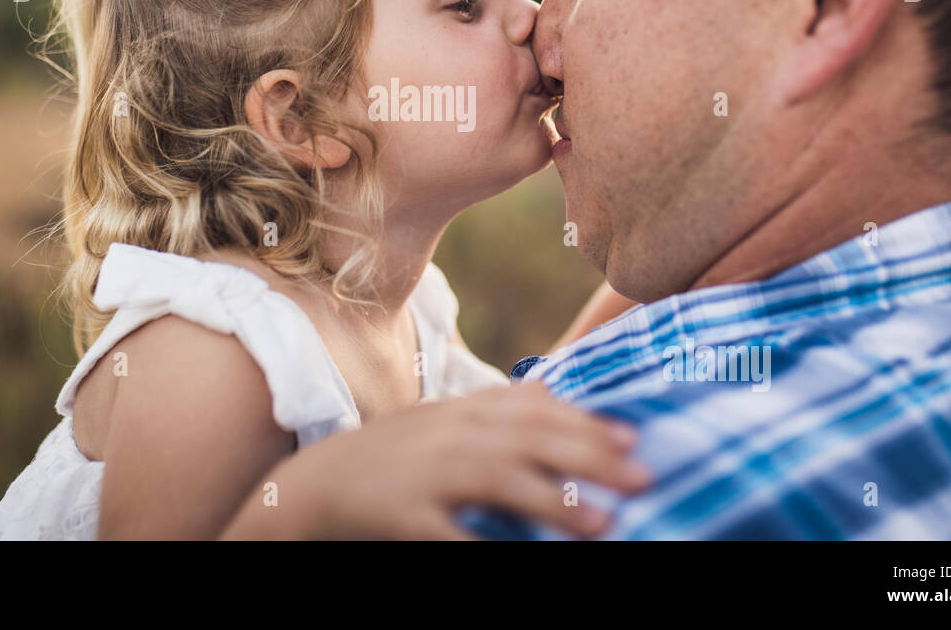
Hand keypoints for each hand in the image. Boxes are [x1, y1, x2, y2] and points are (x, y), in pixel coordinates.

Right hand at [221, 380, 650, 538]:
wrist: (308, 490)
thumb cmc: (388, 459)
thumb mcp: (439, 423)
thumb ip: (492, 409)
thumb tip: (553, 391)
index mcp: (458, 412)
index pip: (533, 408)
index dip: (585, 421)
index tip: (633, 438)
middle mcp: (445, 435)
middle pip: (527, 437)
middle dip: (588, 455)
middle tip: (643, 475)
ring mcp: (421, 474)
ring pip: (496, 479)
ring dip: (554, 499)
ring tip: (604, 522)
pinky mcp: (399, 516)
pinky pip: (448, 536)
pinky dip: (484, 547)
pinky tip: (523, 560)